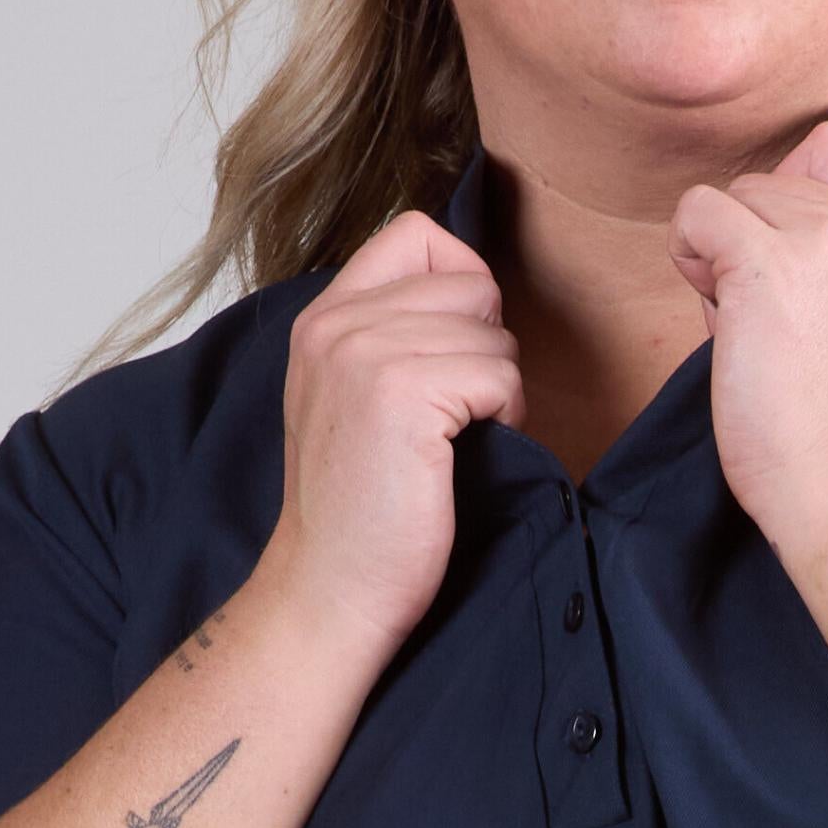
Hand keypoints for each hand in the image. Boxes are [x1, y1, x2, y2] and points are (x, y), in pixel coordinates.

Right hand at [253, 209, 523, 659]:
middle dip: (486, 348)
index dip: (461, 285)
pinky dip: (504, 418)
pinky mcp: (402, 395)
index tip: (451, 352)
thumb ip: (394, 334)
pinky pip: (500, 374)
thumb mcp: (355, 398)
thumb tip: (479, 293)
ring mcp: (364, 355)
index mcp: (323, 317)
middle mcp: (336, 324)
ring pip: (493, 332)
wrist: (330, 592)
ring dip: (498, 390)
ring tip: (455, 443)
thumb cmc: (362, 511)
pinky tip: (465, 457)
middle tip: (455, 417)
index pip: (419, 235)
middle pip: (471, 282)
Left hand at [668, 115, 827, 568]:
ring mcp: (822, 235)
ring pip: (732, 195)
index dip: (793, 194)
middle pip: (772, 177)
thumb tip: (745, 227)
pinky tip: (718, 313)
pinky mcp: (764, 259)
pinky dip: (690, 256)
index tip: (793, 263)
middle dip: (754, 237)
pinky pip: (696, 212)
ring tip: (753, 326)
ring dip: (722, 254)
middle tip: (772, 318)